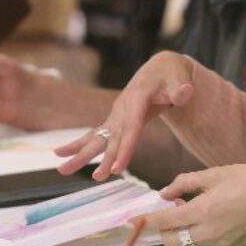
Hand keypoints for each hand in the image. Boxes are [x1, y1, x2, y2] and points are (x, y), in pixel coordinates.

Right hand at [54, 51, 194, 180]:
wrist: (160, 68)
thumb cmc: (171, 74)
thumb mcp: (179, 78)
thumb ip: (181, 88)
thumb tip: (184, 93)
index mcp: (138, 97)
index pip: (131, 126)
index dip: (125, 148)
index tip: (117, 169)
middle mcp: (122, 107)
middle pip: (111, 136)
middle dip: (102, 158)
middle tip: (95, 178)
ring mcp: (117, 114)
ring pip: (98, 137)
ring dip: (80, 153)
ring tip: (62, 170)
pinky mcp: (116, 119)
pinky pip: (97, 134)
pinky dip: (79, 144)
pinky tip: (62, 154)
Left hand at [141, 164, 245, 245]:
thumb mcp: (214, 173)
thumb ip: (185, 183)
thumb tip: (164, 193)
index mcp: (203, 211)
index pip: (165, 222)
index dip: (145, 221)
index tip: (132, 220)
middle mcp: (208, 231)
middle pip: (172, 241)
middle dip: (162, 229)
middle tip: (167, 209)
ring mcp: (219, 241)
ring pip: (187, 242)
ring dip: (179, 229)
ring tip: (187, 206)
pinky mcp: (228, 243)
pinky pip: (202, 241)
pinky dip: (195, 230)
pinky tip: (203, 212)